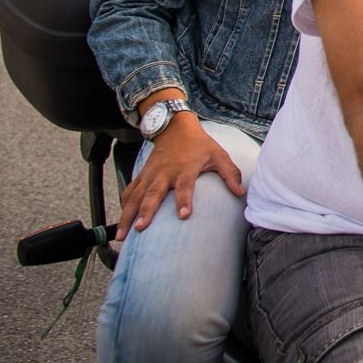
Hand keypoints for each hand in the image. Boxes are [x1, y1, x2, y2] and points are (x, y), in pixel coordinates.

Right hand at [114, 120, 244, 238]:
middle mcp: (165, 172)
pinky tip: (121, 220)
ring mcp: (150, 174)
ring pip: (136, 196)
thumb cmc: (199, 144)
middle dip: (146, 211)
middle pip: (154, 193)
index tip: (184, 216)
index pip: (185, 186)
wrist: (175, 128)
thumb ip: (230, 174)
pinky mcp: (142, 175)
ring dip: (128, 215)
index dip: (184, 200)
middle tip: (141, 228)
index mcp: (185, 168)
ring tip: (122, 235)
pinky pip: (130, 191)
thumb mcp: (218, 155)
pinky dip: (124, 205)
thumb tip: (241, 194)